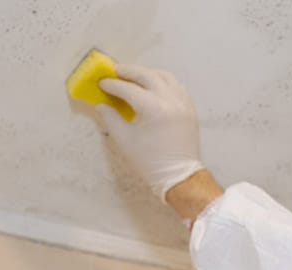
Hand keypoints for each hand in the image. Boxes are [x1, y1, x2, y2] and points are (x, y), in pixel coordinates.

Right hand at [97, 65, 203, 202]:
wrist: (179, 176)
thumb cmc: (150, 162)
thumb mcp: (125, 141)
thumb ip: (111, 119)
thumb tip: (101, 105)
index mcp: (154, 109)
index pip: (129, 89)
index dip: (113, 85)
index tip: (102, 82)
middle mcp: (171, 101)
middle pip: (147, 75)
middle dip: (129, 71)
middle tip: (114, 71)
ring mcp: (183, 103)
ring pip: (165, 77)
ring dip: (148, 73)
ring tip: (133, 76)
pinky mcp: (190, 109)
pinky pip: (177, 86)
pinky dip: (163, 82)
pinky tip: (153, 86)